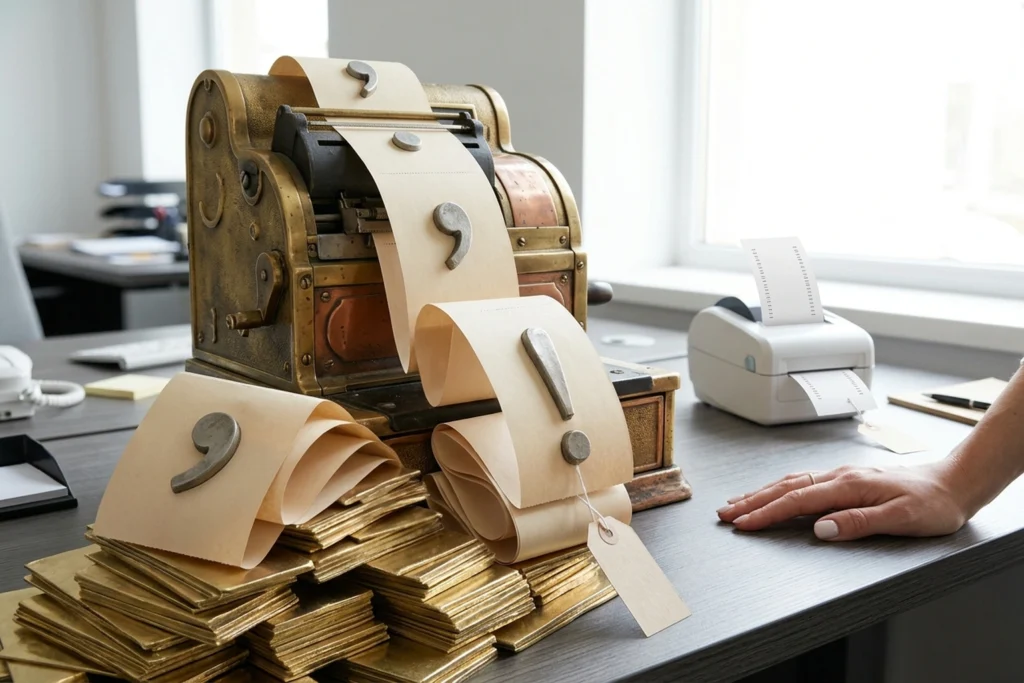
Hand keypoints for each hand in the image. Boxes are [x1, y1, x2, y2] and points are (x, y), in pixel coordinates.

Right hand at [717, 462, 970, 540]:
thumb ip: (859, 522)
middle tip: (724, 513)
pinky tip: (772, 492)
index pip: (797, 501)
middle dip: (751, 501)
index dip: (766, 513)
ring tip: (737, 503)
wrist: (954, 483)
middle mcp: (840, 477)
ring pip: (791, 482)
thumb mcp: (902, 518)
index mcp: (848, 485)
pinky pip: (803, 482)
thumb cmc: (933, 503)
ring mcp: (841, 476)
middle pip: (785, 488)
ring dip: (761, 493)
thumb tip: (821, 529)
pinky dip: (779, 488)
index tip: (743, 524)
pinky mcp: (846, 480)